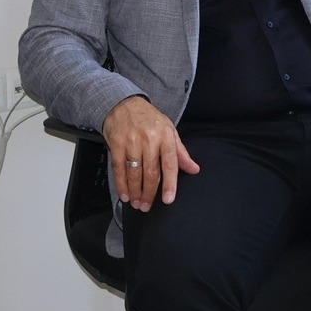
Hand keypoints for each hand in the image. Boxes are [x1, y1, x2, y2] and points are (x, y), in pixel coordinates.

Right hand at [102, 95, 198, 211]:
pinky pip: (119, 169)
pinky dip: (121, 184)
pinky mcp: (116, 144)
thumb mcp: (169, 130)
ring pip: (134, 173)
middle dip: (149, 193)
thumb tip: (194, 169)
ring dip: (135, 192)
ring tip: (137, 203)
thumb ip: (181, 152)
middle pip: (151, 173)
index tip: (168, 199)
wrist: (123, 103)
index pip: (170, 164)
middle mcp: (149, 140)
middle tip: (147, 206)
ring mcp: (131, 142)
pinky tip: (124, 194)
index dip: (170, 184)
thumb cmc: (149, 118)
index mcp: (165, 136)